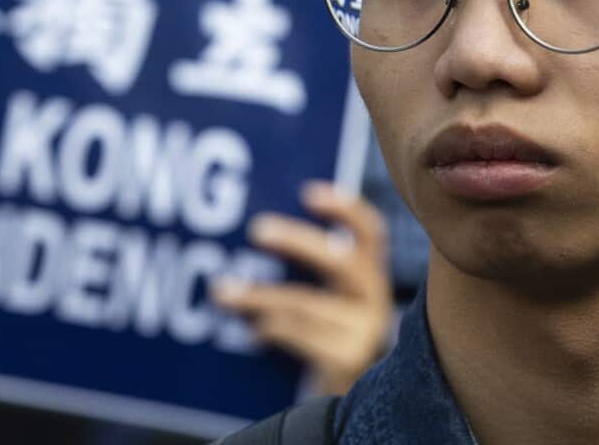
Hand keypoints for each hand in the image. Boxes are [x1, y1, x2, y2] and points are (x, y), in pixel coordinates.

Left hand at [211, 181, 392, 394]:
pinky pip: (301, 335)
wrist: (344, 404)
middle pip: (342, 262)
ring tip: (222, 291)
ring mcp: (364, 332)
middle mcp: (375, 301)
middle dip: (297, 241)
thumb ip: (311, 270)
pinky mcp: (347, 360)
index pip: (372, 233)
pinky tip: (252, 330)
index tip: (309, 193)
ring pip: (306, 303)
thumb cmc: (323, 339)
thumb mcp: (325, 300)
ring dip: (259, 295)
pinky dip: (271, 328)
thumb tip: (260, 229)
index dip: (346, 209)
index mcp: (370, 278)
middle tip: (257, 229)